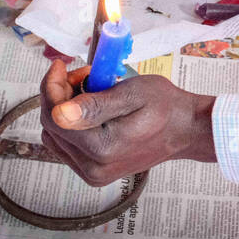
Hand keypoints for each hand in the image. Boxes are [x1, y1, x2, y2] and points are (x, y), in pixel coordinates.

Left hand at [39, 59, 215, 186]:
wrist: (186, 130)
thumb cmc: (165, 106)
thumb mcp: (134, 94)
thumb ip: (96, 104)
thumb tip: (60, 112)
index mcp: (103, 147)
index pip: (55, 116)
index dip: (52, 85)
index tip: (61, 65)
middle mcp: (94, 167)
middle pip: (53, 126)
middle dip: (60, 95)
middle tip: (84, 75)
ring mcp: (93, 173)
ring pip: (56, 136)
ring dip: (64, 109)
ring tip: (89, 92)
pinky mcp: (94, 173)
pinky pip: (66, 146)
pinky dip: (71, 125)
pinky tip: (89, 111)